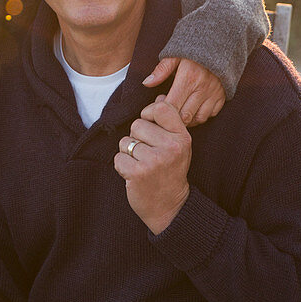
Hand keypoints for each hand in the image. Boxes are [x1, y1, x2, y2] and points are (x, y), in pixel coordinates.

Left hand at [113, 96, 191, 234]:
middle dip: (137, 138)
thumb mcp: (178, 145)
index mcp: (182, 137)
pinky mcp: (138, 173)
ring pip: (125, 141)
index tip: (151, 129)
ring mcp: (155, 161)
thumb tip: (160, 95)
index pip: (160, 108)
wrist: (170, 207)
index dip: (149, 115)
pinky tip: (134, 174)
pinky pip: (118, 157)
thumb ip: (168, 121)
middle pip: (137, 124)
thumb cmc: (170, 171)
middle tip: (148, 154)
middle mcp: (171, 147)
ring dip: (128, 153)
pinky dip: (122, 166)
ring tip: (142, 165)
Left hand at [143, 57, 225, 126]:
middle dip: (172, 119)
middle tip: (165, 113)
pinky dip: (200, 116)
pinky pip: (211, 115)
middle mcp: (202, 88)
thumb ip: (161, 70)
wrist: (219, 42)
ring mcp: (214, 94)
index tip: (154, 110)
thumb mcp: (174, 55)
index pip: (172, 105)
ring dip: (186, 121)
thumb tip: (147, 83)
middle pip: (184, 116)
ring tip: (177, 112)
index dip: (160, 112)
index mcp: (189, 77)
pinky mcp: (222, 97)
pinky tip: (191, 110)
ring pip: (198, 119)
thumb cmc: (193, 49)